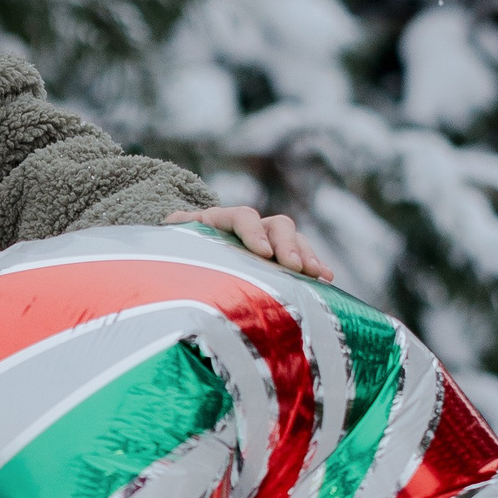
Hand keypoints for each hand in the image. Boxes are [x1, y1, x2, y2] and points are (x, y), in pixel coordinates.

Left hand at [167, 205, 334, 281]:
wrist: (185, 255)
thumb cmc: (176, 249)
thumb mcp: (172, 241)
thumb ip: (175, 230)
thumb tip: (172, 221)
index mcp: (220, 219)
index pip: (242, 217)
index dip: (254, 232)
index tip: (263, 253)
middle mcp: (249, 226)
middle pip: (276, 225)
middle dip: (288, 246)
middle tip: (296, 268)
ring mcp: (267, 240)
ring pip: (293, 240)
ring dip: (307, 256)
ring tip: (317, 275)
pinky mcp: (277, 257)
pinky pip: (301, 257)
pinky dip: (313, 266)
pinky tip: (326, 281)